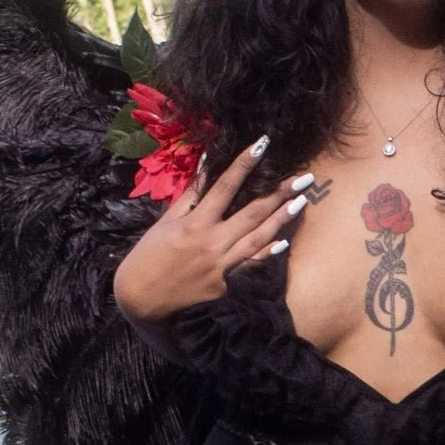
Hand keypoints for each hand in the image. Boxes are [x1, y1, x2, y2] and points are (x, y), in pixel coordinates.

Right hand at [113, 136, 309, 326]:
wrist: (140, 299)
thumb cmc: (148, 256)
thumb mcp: (165, 222)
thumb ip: (190, 196)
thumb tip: (206, 166)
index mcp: (194, 223)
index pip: (225, 186)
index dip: (244, 164)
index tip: (263, 144)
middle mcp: (211, 243)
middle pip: (253, 213)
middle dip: (280, 193)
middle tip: (304, 178)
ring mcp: (221, 266)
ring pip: (258, 238)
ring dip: (282, 219)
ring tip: (302, 202)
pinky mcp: (224, 285)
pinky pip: (249, 265)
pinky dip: (266, 253)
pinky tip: (283, 242)